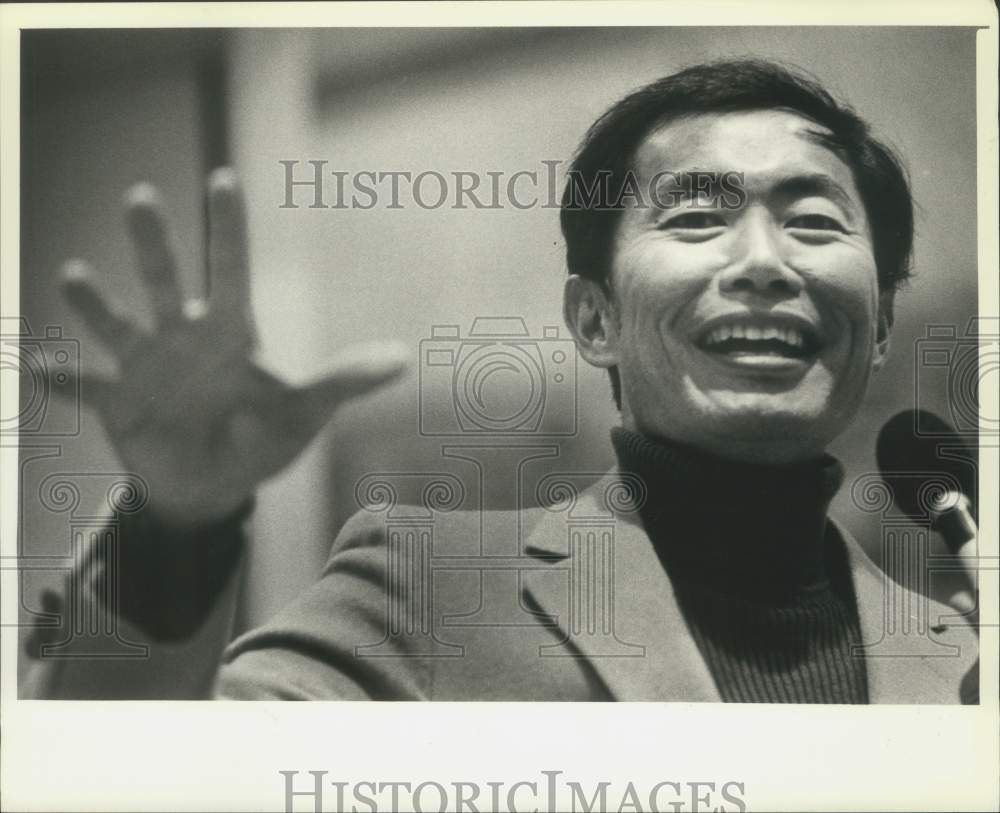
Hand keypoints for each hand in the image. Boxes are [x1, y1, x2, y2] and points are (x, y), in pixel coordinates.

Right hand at [60, 168, 407, 527]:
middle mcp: (181, 337)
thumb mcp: (304, 410)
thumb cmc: (262, 437)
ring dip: (96, 302)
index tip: (224, 179)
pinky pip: (85, 389)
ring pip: (117, 323)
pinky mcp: (116, 404)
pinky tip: (40, 368)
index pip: (231, 269)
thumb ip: (344, 382)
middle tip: (141, 197)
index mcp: (230, 332)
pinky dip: (64, 381)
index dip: (229, 227)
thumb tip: (404, 360)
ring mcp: (144, 367)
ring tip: (76, 277)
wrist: (213, 486)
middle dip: (155, 242)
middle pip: (166, 280)